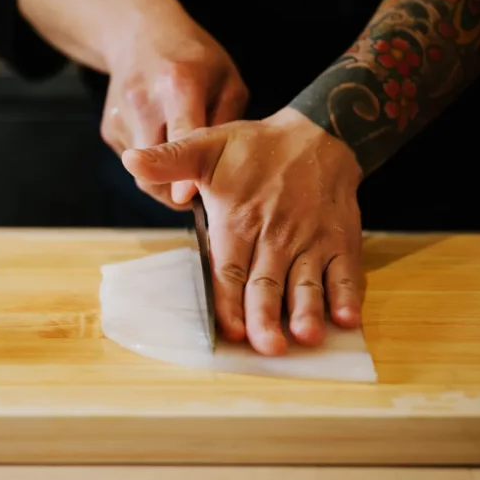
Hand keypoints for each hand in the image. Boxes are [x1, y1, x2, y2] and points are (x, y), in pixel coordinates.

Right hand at [100, 0, 247, 208]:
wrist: (138, 32)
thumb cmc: (193, 56)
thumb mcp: (227, 79)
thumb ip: (228, 123)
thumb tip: (226, 170)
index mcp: (179, 83)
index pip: (180, 133)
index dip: (182, 169)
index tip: (186, 198)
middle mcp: (144, 100)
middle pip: (154, 167)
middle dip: (176, 189)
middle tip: (200, 190)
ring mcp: (121, 116)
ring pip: (142, 172)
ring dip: (165, 178)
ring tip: (182, 158)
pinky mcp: (110, 128)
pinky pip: (135, 162)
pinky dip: (152, 162)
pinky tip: (162, 137)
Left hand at [121, 107, 364, 354]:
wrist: (318, 133)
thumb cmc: (255, 147)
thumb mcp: (206, 146)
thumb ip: (170, 161)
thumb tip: (131, 160)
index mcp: (239, 220)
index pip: (229, 268)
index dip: (229, 301)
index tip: (229, 330)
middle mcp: (276, 235)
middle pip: (267, 283)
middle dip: (266, 316)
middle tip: (267, 347)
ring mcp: (311, 240)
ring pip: (307, 282)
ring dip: (308, 310)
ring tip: (306, 336)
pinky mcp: (341, 241)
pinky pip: (346, 272)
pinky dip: (348, 296)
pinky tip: (348, 319)